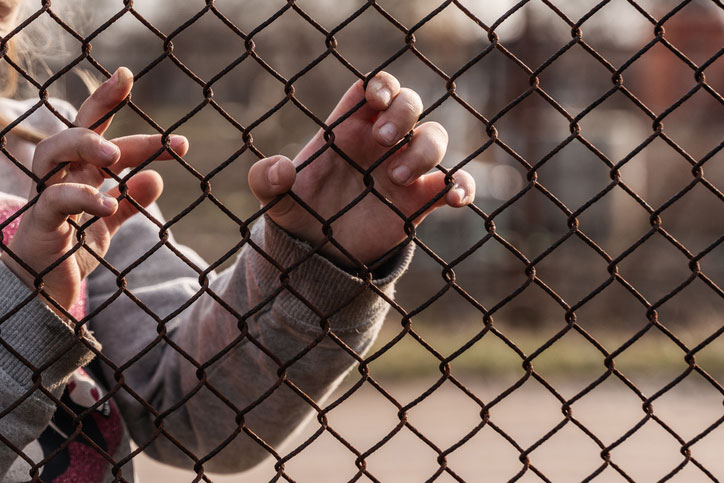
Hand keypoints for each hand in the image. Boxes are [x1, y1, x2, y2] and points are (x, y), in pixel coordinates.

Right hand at [0, 67, 188, 315]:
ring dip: (84, 146)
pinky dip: (81, 198)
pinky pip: (54, 201)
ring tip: (114, 155)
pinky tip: (107, 205)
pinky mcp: (39, 224)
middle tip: (135, 100)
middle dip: (100, 106)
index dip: (131, 126)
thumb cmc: (68, 252)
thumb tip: (155, 178)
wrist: (38, 296)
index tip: (170, 129)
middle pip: (76, 130)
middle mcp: (63, 178)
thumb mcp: (106, 225)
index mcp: (82, 175)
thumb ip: (129, 202)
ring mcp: (47, 198)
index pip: (104, 138)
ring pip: (53, 153)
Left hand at [248, 72, 474, 268]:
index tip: (376, 101)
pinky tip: (455, 198)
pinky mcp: (420, 200)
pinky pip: (454, 183)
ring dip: (424, 149)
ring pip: (434, 138)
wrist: (321, 252)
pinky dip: (462, 185)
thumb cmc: (301, 212)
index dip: (381, 86)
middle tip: (384, 139)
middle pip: (410, 103)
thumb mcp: (276, 200)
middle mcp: (381, 143)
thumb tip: (280, 169)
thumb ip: (266, 181)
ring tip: (397, 177)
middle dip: (404, 112)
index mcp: (348, 129)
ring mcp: (404, 169)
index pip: (373, 89)